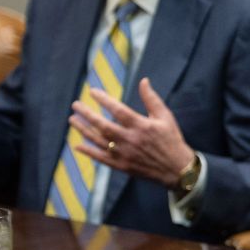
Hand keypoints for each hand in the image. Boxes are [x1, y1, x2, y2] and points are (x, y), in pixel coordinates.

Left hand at [68, 77, 194, 187]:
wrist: (176, 168)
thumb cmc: (171, 139)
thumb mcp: (165, 116)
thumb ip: (152, 99)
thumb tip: (143, 81)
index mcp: (141, 126)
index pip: (118, 110)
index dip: (104, 100)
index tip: (92, 91)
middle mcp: (130, 140)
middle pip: (103, 125)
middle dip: (87, 114)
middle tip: (75, 105)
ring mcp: (124, 154)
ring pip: (99, 141)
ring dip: (84, 130)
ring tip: (73, 120)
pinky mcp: (122, 166)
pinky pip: (101, 158)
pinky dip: (89, 152)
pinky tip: (77, 145)